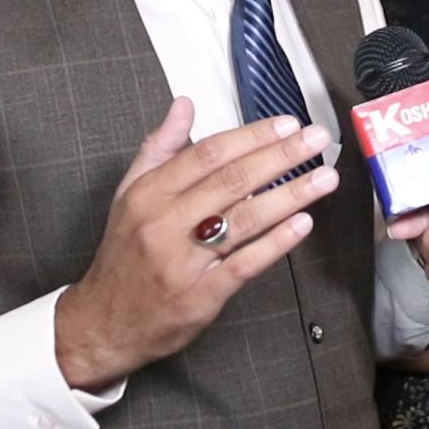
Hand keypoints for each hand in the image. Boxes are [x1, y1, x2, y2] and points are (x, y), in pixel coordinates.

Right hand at [54, 98, 338, 390]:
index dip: (251, 136)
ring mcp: (184, 261)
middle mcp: (166, 223)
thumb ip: (160, 147)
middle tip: (316, 141)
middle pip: (232, 181)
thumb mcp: (129, 194)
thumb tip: (184, 105)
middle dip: (280, 157)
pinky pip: (244, 264)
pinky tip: (301, 225)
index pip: (208, 154)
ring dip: (290, 195)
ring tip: (324, 178)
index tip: (286, 124)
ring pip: (244, 220)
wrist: (104, 323)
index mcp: (150, 194)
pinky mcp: (200, 296)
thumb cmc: (124, 255)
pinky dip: (275, 243)